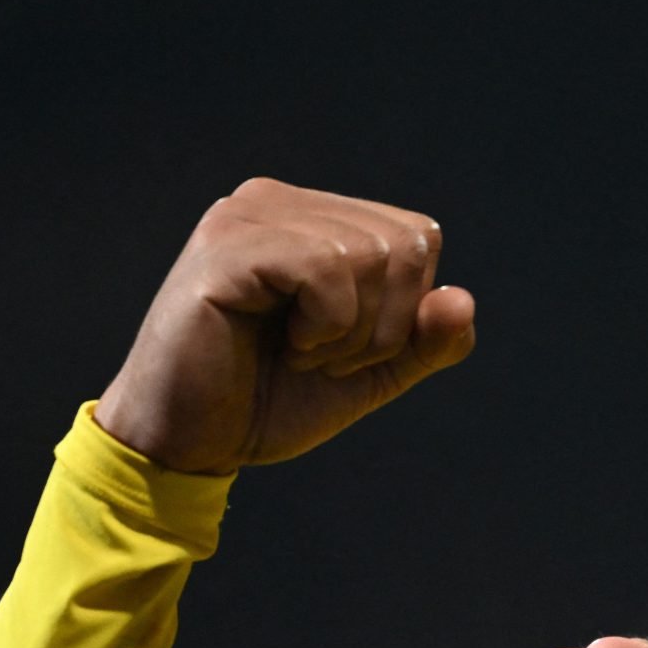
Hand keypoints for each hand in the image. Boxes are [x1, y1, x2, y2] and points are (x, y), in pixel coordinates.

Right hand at [93, 177, 476, 473]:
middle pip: (405, 242)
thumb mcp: (369, 374)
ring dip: (354, 332)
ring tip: (302, 355)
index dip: (409, 310)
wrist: (185, 444)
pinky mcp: (226, 246)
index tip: (352, 350)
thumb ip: (424, 341)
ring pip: (370, 252)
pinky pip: (326, 267)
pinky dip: (327, 325)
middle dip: (386, 325)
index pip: (417, 236)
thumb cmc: (267, 401)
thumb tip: (462, 301)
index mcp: (312, 219)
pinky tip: (286, 347)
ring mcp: (248, 216)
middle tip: (326, 359)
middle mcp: (279, 202)